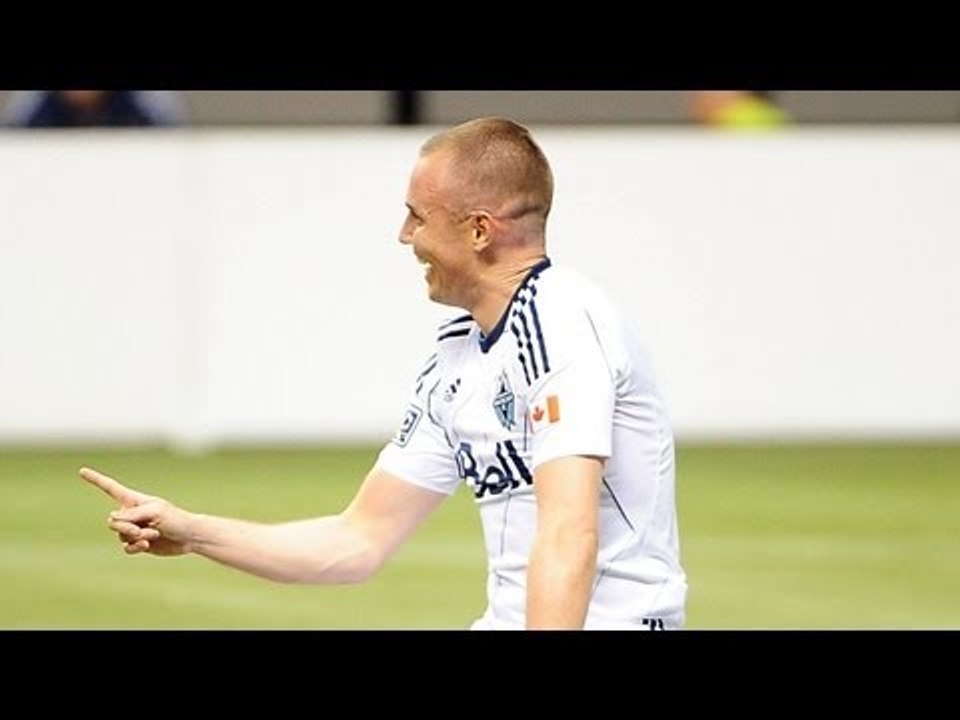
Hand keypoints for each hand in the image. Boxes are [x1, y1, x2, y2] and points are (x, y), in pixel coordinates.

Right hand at [79, 467, 193, 556]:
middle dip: (126, 527)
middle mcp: (131, 513)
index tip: (82, 470)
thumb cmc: (176, 519)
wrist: (188, 536)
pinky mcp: (137, 542)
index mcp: (134, 500)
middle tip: (142, 529)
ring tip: (153, 534)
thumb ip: (132, 514)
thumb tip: (112, 519)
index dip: (96, 480)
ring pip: (119, 535)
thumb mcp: (155, 512)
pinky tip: (146, 545)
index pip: (111, 488)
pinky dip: (134, 547)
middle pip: (112, 521)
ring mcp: (133, 528)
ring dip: (135, 537)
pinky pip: (125, 547)